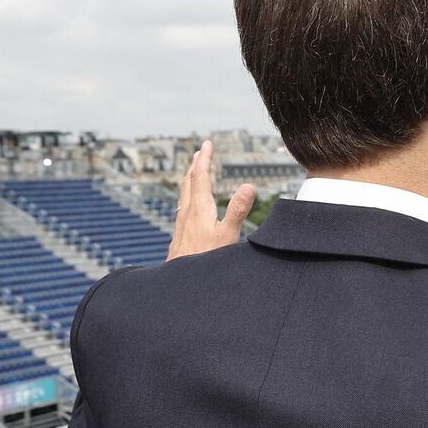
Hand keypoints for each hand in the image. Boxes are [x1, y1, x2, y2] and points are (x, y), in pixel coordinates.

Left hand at [166, 140, 255, 260]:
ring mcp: (180, 224)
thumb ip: (238, 210)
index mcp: (199, 208)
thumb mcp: (227, 236)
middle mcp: (186, 213)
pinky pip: (182, 208)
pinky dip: (187, 197)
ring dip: (190, 179)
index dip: (204, 158)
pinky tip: (187, 207)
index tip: (207, 143)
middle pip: (188, 182)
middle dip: (195, 165)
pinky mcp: (179, 235)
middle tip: (200, 152)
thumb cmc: (204, 261)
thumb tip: (249, 185)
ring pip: (183, 195)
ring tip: (193, 172)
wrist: (180, 284)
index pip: (200, 176)